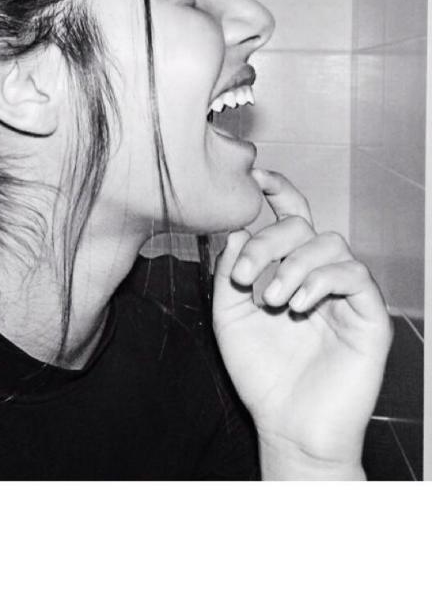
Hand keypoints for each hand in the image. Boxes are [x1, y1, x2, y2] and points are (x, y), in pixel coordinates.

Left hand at [212, 168, 392, 477]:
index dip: (278, 190)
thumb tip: (237, 229)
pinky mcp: (369, 316)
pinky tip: (297, 306)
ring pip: (331, 244)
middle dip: (270, 241)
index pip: (290, 218)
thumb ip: (231, 271)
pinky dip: (321, 281)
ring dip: (295, 265)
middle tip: (246, 277)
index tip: (255, 175)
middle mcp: (318, 274)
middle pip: (304, 226)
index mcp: (287, 269)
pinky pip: (354, 276)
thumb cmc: (259, 371)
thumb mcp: (229, 315)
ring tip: (272, 300)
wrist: (287, 423)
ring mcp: (346, 294)